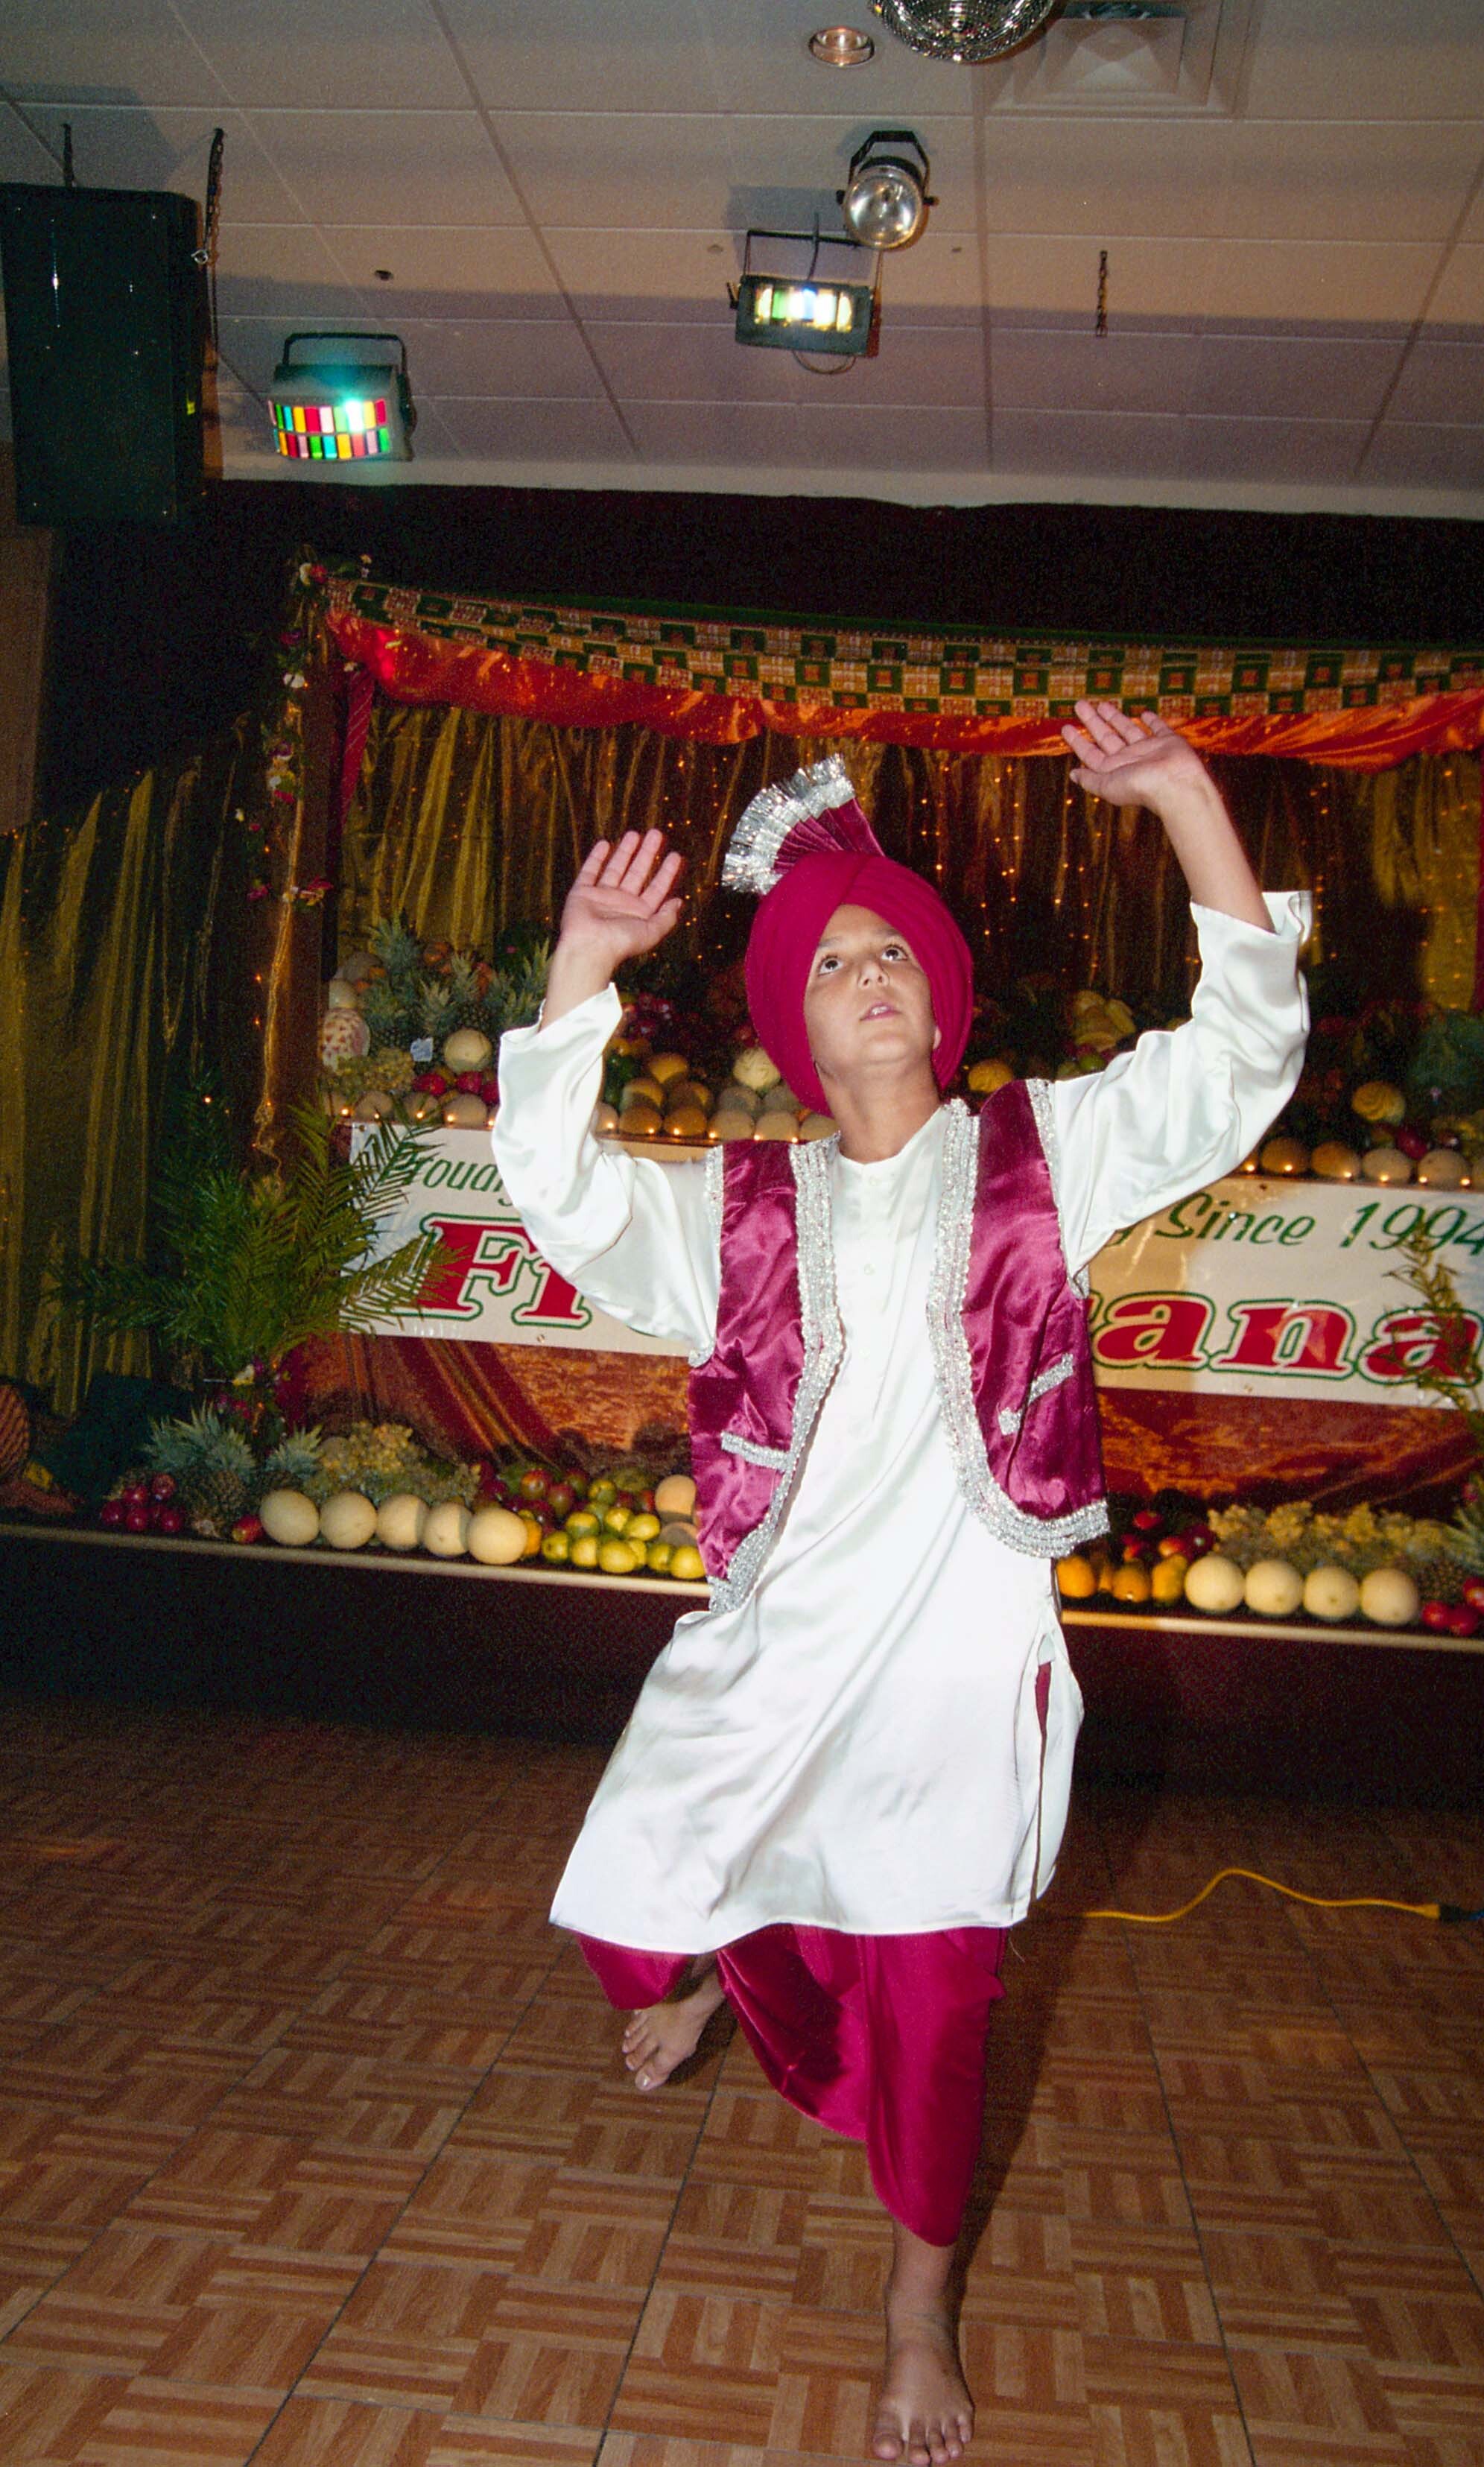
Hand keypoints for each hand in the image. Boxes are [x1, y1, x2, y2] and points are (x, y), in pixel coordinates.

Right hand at [542, 829, 685, 1025]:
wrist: (589, 947)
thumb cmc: (620, 942)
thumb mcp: (651, 932)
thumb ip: (666, 917)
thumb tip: (679, 901)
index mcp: (639, 913)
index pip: (657, 888)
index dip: (666, 872)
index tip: (675, 855)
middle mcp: (622, 903)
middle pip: (638, 873)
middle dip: (647, 854)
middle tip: (656, 834)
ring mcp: (601, 897)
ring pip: (616, 868)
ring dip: (625, 852)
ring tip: (635, 833)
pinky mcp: (582, 893)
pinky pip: (590, 871)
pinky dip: (596, 858)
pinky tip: (605, 843)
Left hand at [1060, 700, 1219, 819]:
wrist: (1176, 783)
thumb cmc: (1141, 786)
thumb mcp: (1107, 785)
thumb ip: (1090, 779)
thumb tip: (1073, 775)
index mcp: (1113, 770)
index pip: (1090, 754)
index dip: (1077, 741)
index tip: (1065, 727)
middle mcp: (1129, 759)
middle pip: (1106, 737)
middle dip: (1093, 721)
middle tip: (1080, 704)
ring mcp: (1148, 749)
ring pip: (1128, 729)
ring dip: (1115, 718)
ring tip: (1102, 704)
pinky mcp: (1167, 740)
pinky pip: (1158, 727)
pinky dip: (1151, 720)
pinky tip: (1144, 713)